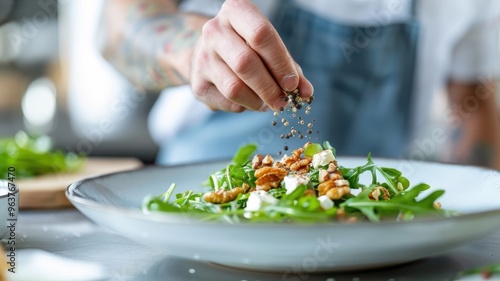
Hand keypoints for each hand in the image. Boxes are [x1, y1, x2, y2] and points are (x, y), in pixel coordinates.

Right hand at [190, 0, 313, 111]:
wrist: (210, 54)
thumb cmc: (249, 47)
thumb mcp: (271, 48)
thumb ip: (290, 68)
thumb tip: (305, 93)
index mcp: (236, 11)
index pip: (261, 35)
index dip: (280, 62)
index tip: (292, 83)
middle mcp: (214, 30)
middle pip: (245, 63)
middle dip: (269, 87)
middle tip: (283, 102)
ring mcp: (202, 57)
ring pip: (234, 87)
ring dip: (258, 101)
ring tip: (269, 103)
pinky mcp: (198, 83)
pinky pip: (227, 102)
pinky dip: (246, 106)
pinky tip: (251, 100)